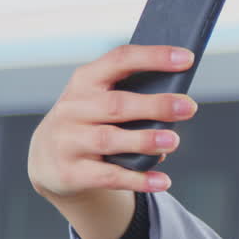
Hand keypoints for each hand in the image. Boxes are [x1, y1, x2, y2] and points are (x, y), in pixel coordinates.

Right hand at [28, 44, 197, 202]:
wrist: (49, 160)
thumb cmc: (90, 123)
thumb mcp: (100, 102)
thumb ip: (134, 99)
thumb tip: (177, 110)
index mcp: (85, 82)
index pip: (120, 60)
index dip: (153, 57)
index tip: (187, 58)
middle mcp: (73, 109)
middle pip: (116, 104)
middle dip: (155, 105)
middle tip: (189, 107)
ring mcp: (68, 141)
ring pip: (109, 139)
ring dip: (144, 140)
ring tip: (173, 140)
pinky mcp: (71, 173)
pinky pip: (109, 176)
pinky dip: (138, 179)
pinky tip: (163, 181)